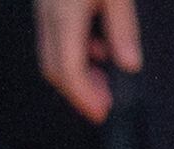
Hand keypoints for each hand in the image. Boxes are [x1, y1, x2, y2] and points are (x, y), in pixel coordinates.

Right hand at [38, 0, 141, 119]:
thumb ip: (123, 28)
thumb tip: (129, 65)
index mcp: (66, 14)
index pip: (67, 68)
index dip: (83, 97)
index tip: (100, 113)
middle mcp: (47, 12)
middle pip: (53, 67)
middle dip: (78, 92)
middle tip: (103, 104)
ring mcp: (44, 7)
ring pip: (51, 53)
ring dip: (76, 73)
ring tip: (104, 80)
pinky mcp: (48, 2)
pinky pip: (54, 36)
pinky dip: (73, 52)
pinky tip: (97, 49)